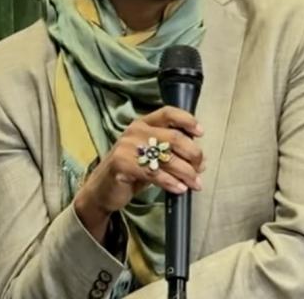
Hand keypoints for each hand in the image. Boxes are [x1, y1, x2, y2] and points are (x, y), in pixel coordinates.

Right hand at [74, 107, 204, 239]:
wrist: (102, 190)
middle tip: (200, 169)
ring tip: (195, 184)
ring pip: (167, 158)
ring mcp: (127, 147)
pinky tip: (180, 189)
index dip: (188, 121)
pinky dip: (171, 182)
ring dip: (186, 173)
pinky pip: (154, 173)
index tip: (201, 133)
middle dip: (193, 155)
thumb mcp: (152, 156)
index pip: (169, 113)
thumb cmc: (131, 171)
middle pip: (174, 138)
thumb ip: (173, 153)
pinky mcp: (121, 164)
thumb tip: (201, 162)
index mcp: (144, 123)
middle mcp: (136, 131)